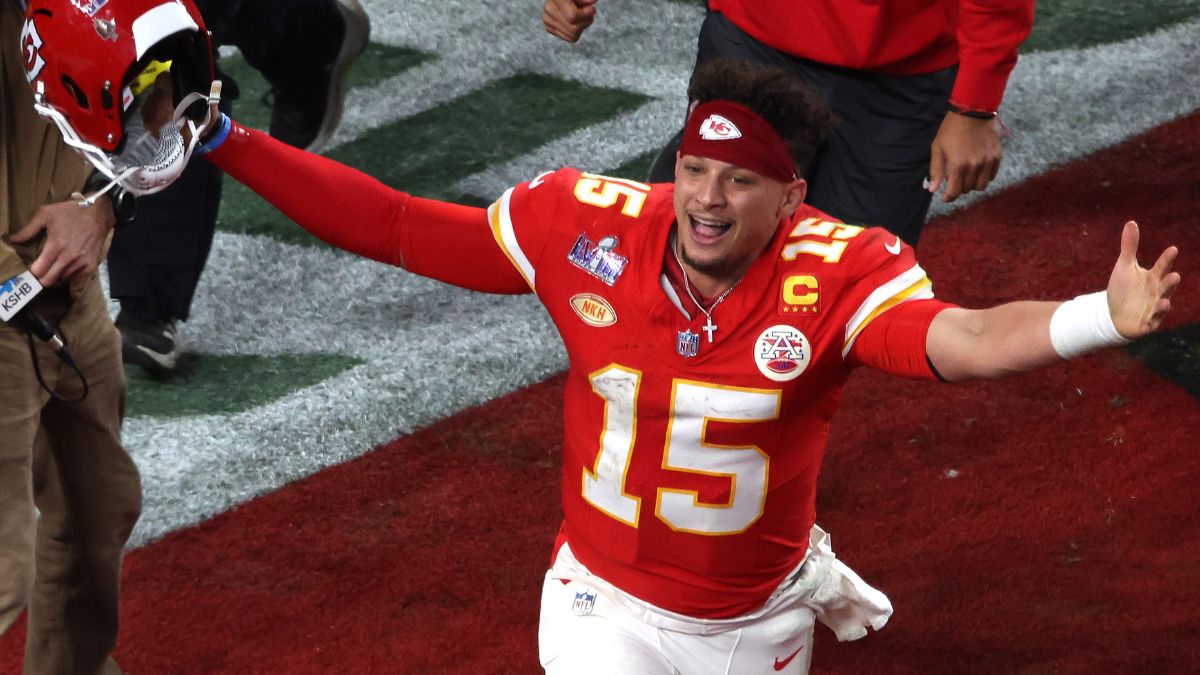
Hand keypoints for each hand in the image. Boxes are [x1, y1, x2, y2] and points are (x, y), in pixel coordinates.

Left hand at [9, 196, 115, 286]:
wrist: (97, 214)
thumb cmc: (70, 212)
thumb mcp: (46, 214)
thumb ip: (29, 229)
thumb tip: (14, 239)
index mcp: (55, 246)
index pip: (39, 270)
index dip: (33, 270)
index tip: (33, 266)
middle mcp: (68, 258)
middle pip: (49, 280)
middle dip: (42, 277)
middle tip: (42, 270)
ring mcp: (81, 263)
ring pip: (62, 280)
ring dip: (56, 276)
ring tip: (55, 268)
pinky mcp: (90, 266)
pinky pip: (77, 281)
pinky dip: (70, 278)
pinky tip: (66, 270)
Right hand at [542, 0, 597, 42]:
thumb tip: (592, 2)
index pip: (573, 16)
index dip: (586, 15)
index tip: (592, 9)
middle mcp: (549, 9)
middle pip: (574, 29)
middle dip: (585, 22)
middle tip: (587, 12)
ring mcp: (547, 19)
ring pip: (573, 35)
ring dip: (581, 26)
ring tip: (580, 15)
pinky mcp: (548, 27)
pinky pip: (570, 38)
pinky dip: (576, 30)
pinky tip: (573, 20)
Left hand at [927, 112, 1002, 201]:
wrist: (973, 110)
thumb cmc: (951, 128)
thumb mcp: (938, 148)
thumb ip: (936, 170)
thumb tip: (932, 190)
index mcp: (958, 165)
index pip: (954, 192)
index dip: (948, 197)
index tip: (946, 197)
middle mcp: (975, 166)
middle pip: (967, 189)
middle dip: (959, 188)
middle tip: (954, 180)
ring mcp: (988, 161)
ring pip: (981, 186)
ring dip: (972, 185)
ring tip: (966, 176)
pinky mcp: (997, 156)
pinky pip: (992, 176)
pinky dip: (984, 177)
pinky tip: (977, 170)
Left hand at [1107, 221, 1180, 337]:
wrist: (1114, 313)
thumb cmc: (1123, 288)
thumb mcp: (1124, 266)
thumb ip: (1129, 247)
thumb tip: (1131, 222)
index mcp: (1153, 278)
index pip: (1162, 266)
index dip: (1167, 259)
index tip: (1172, 249)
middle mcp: (1156, 292)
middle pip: (1165, 287)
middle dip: (1170, 283)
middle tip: (1174, 276)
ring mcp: (1153, 308)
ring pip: (1161, 306)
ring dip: (1164, 305)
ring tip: (1165, 302)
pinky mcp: (1146, 323)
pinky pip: (1149, 324)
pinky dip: (1149, 324)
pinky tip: (1147, 323)